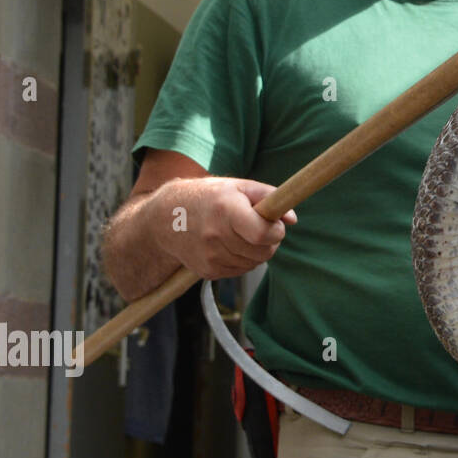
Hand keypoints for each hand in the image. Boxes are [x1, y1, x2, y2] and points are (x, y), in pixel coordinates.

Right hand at [150, 177, 297, 279]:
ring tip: (241, 234)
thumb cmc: (209, 197)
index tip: (275, 224)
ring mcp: (210, 256)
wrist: (165, 219)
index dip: (277, 231)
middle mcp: (215, 236)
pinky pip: (240, 270)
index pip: (263, 234)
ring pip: (254, 263)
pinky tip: (229, 245)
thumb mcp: (238, 186)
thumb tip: (292, 219)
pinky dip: (242, 260)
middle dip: (269, 241)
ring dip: (256, 251)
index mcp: (226, 210)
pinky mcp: (207, 271)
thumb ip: (269, 197)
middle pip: (264, 252)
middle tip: (260, 227)